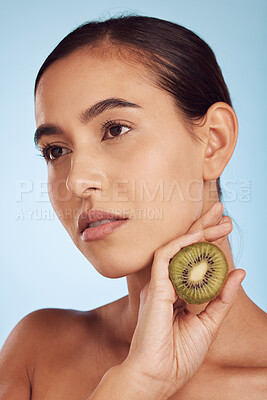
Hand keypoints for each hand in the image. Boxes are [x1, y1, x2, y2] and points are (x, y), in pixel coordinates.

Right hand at [120, 201, 245, 398]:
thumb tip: (238, 272)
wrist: (159, 376)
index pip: (191, 259)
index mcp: (175, 292)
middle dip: (203, 227)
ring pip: (176, 247)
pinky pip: (165, 257)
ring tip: (217, 216)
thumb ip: (222, 297)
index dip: (206, 240)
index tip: (222, 225)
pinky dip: (181, 243)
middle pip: (184, 248)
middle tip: (219, 209)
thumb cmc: (179, 355)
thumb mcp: (209, 323)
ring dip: (198, 231)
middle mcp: (165, 284)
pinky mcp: (153, 288)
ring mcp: (158, 284)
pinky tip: (198, 234)